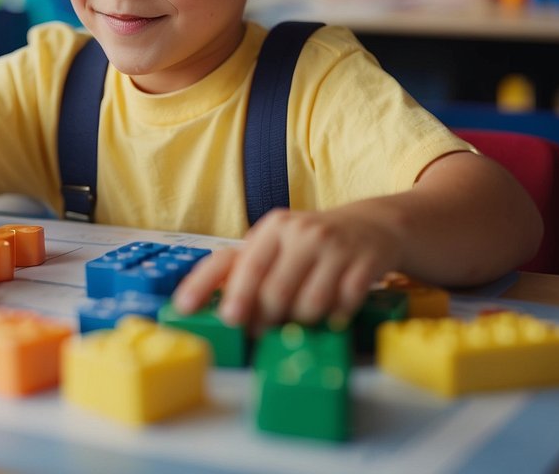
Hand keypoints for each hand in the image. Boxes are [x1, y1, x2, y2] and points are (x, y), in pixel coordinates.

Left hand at [171, 208, 401, 329]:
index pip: (232, 261)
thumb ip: (250, 271)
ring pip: (306, 305)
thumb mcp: (279, 246)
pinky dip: (332, 320)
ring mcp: (334, 247)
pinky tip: (331, 314)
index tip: (185, 309)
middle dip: (261, 321)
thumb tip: (221, 312)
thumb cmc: (314, 244)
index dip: (204, 286)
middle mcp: (300, 233)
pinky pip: (340, 307)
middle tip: (258, 332)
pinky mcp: (362, 264)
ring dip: (299, 323)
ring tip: (300, 319)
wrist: (373, 225)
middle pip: (270, 293)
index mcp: (272, 228)